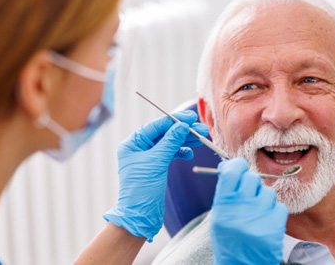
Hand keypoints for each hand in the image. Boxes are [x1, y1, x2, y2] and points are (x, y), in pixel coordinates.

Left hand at [104, 110, 207, 241]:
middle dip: (183, 131)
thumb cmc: (141, 189)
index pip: (156, 126)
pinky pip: (170, 154)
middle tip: (201, 129)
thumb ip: (171, 141)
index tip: (191, 117)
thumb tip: (182, 125)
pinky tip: (190, 153)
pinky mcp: (156, 167)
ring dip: (185, 140)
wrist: (140, 216)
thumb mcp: (157, 161)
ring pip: (169, 143)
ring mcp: (147, 157)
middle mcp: (138, 148)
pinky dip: (181, 152)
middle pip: (164, 133)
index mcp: (132, 143)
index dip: (175, 120)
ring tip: (201, 139)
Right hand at [210, 158, 287, 264]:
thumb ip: (225, 192)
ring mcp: (259, 217)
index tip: (239, 167)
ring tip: (257, 213)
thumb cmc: (229, 240)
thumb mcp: (219, 216)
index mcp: (223, 205)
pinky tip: (266, 222)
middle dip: (251, 183)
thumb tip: (230, 165)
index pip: (233, 171)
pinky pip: (280, 206)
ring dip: (264, 199)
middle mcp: (241, 209)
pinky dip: (274, 212)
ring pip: (268, 192)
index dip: (237, 165)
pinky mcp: (275, 227)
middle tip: (249, 193)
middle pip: (252, 178)